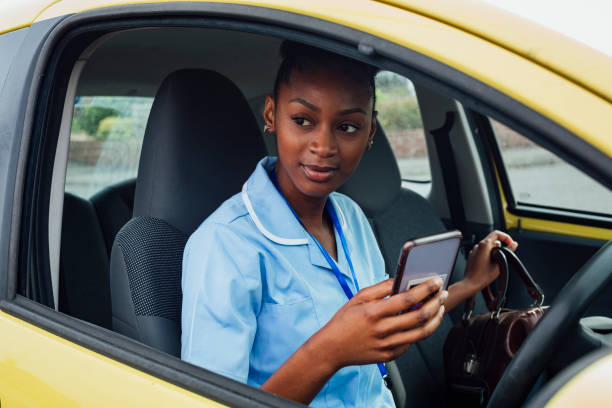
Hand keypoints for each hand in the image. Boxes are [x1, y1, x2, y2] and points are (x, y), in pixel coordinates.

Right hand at [310, 277, 447, 370]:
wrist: (332, 348)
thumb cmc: (343, 321)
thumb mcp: (358, 298)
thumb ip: (380, 288)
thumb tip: (399, 280)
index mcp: (374, 312)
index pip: (407, 299)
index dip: (425, 288)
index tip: (435, 281)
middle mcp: (383, 330)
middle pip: (419, 316)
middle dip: (436, 302)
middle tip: (442, 294)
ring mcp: (387, 345)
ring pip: (421, 332)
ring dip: (435, 318)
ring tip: (439, 308)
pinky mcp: (389, 355)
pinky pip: (411, 343)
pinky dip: (420, 331)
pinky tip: (423, 322)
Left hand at [463, 230, 517, 292]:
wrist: (470, 284)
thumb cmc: (483, 276)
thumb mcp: (500, 263)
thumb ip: (508, 251)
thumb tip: (514, 244)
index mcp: (484, 245)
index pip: (497, 233)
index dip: (506, 237)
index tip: (511, 244)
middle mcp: (478, 246)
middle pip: (493, 240)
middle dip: (500, 247)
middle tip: (503, 258)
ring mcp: (474, 251)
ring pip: (488, 247)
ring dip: (494, 252)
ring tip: (495, 264)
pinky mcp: (472, 256)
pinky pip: (482, 252)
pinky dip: (488, 256)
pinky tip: (489, 266)